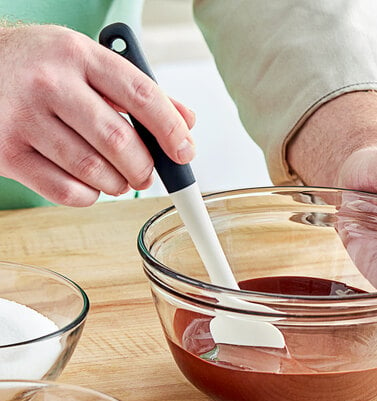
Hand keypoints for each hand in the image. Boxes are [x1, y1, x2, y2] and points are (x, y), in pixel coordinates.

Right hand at [0, 24, 194, 205]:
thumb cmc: (39, 68)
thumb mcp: (87, 63)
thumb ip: (139, 92)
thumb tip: (187, 123)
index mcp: (78, 55)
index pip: (141, 95)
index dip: (171, 130)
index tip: (185, 153)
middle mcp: (49, 83)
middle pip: (118, 141)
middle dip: (144, 168)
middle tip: (147, 175)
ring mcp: (23, 118)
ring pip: (93, 171)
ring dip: (118, 184)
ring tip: (119, 179)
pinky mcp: (7, 152)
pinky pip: (66, 191)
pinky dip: (89, 197)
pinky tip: (89, 185)